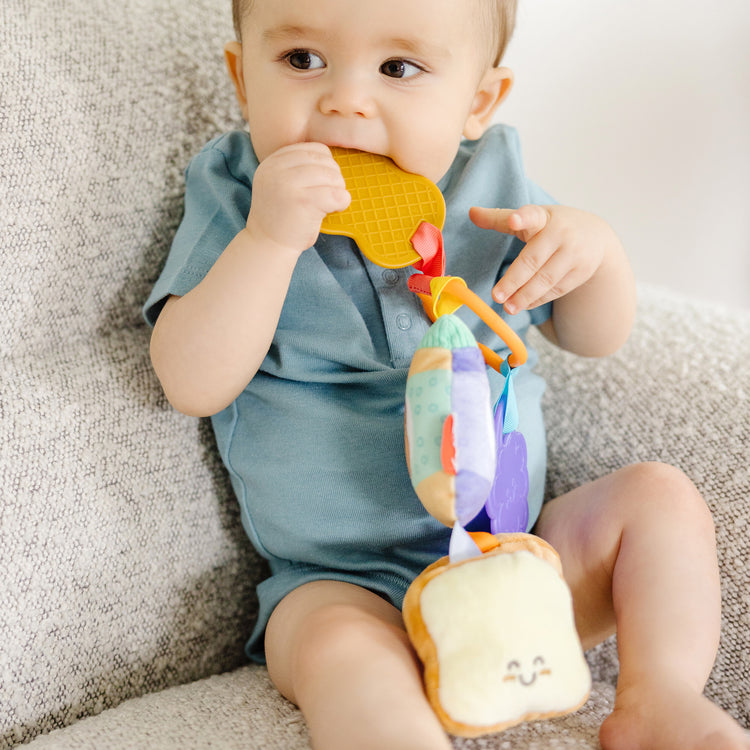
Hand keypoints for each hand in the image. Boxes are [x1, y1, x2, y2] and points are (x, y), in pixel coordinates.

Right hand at [247, 142, 350, 254]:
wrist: (267, 246)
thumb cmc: (282, 217)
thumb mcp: (281, 183)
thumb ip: (298, 168)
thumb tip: (332, 159)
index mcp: (273, 161)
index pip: (313, 149)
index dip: (326, 165)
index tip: (323, 183)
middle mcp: (277, 168)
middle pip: (324, 161)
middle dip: (334, 178)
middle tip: (330, 196)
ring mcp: (288, 184)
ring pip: (332, 176)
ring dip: (338, 191)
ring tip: (330, 204)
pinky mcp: (302, 201)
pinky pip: (336, 195)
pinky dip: (342, 202)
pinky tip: (334, 210)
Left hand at [469, 204, 611, 314]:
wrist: (597, 236)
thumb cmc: (554, 226)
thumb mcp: (532, 217)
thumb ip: (501, 218)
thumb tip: (471, 212)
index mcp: (543, 217)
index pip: (532, 215)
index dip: (523, 218)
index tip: (514, 219)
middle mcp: (561, 234)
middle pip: (534, 260)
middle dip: (514, 280)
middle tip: (496, 295)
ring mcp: (573, 254)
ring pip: (546, 279)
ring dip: (525, 295)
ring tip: (507, 307)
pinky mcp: (580, 273)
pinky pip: (555, 290)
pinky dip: (538, 299)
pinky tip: (523, 305)